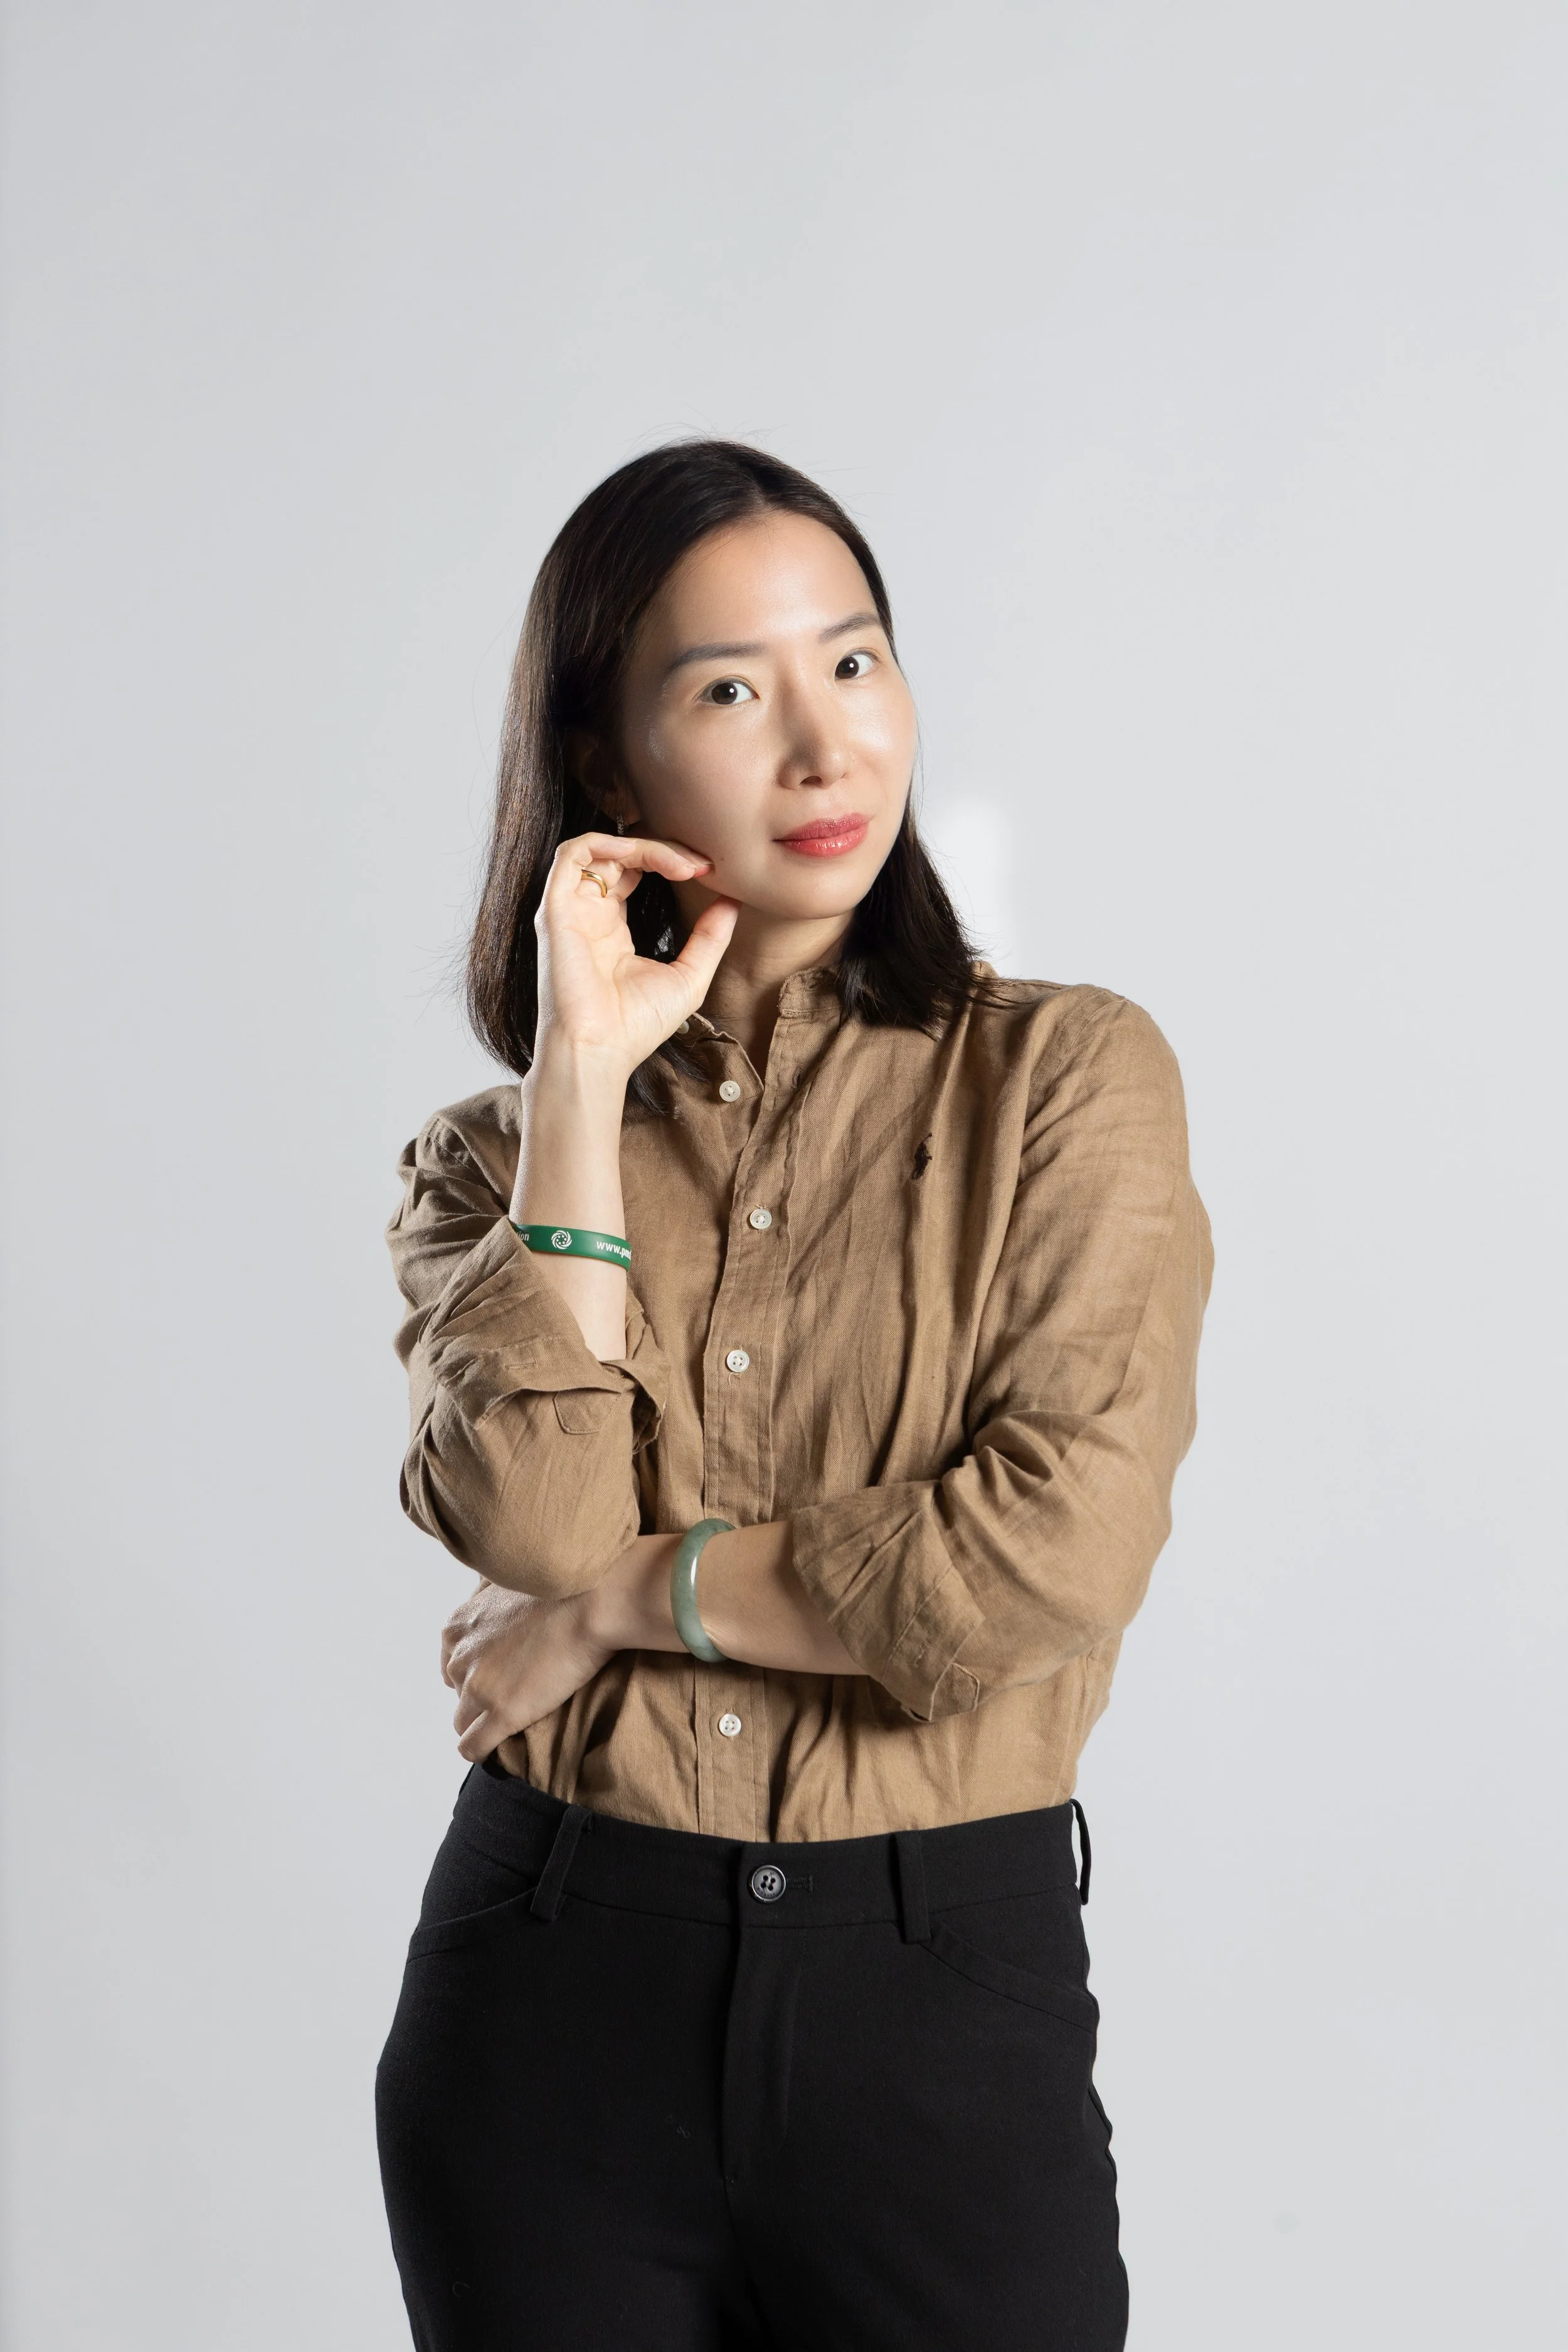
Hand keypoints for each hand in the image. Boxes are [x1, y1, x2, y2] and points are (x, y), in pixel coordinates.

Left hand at [441, 1580, 613, 1761]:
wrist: (590, 1605)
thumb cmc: (559, 1593)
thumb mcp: (506, 1588)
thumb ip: (487, 1604)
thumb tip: (493, 1615)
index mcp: (457, 1627)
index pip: (450, 1666)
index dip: (476, 1675)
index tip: (500, 1678)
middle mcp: (460, 1657)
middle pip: (458, 1693)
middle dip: (482, 1697)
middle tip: (516, 1694)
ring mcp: (478, 1686)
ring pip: (462, 1723)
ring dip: (483, 1725)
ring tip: (511, 1725)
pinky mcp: (501, 1712)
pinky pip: (473, 1747)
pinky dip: (483, 1752)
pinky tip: (498, 1752)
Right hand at [533, 830, 737, 1078]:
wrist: (599, 1052)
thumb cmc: (636, 1026)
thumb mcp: (689, 976)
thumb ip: (710, 937)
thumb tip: (733, 901)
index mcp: (612, 930)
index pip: (636, 873)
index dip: (671, 863)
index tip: (708, 871)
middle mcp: (588, 915)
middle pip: (621, 856)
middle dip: (664, 850)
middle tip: (700, 862)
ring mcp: (570, 910)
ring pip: (599, 849)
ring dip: (642, 845)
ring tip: (680, 861)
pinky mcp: (556, 910)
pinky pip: (572, 855)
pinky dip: (607, 842)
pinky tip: (642, 853)